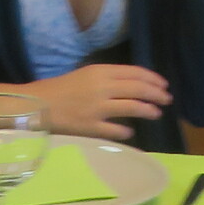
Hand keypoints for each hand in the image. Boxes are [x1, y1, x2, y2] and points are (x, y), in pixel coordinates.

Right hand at [4, 63, 172, 140]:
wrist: (36, 104)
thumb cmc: (60, 88)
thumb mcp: (86, 74)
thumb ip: (108, 78)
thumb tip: (133, 85)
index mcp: (100, 71)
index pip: (134, 72)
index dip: (152, 79)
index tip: (163, 85)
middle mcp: (101, 87)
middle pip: (137, 89)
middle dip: (156, 94)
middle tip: (167, 99)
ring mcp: (97, 107)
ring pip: (132, 107)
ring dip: (148, 110)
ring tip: (156, 113)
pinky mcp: (90, 126)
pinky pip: (115, 130)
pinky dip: (125, 132)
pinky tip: (130, 133)